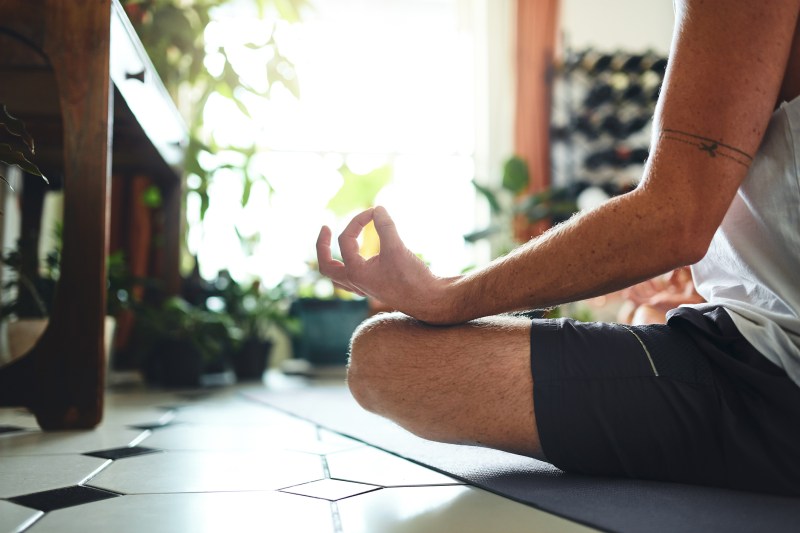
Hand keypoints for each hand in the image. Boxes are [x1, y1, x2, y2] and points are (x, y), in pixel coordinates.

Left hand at [316, 206, 451, 322]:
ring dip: (333, 260)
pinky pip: (352, 282)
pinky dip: (350, 269)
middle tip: (325, 228)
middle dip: (322, 246)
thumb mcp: (396, 248)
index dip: (357, 221)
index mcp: (355, 273)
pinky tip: (358, 260)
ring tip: (335, 247)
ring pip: (338, 277)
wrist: (429, 301)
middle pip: (326, 267)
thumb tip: (377, 208)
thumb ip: (385, 227)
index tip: (374, 211)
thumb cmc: (412, 278)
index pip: (345, 240)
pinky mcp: (375, 289)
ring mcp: (365, 288)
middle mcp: (356, 283)